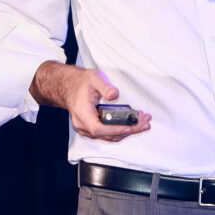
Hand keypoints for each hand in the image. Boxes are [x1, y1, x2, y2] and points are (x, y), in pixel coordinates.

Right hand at [30, 62, 151, 141]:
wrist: (70, 86)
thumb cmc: (81, 83)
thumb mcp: (94, 78)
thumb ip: (105, 86)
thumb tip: (114, 94)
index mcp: (82, 114)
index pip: (99, 129)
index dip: (115, 130)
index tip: (129, 127)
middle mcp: (83, 126)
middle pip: (108, 135)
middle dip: (128, 130)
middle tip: (144, 122)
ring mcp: (87, 129)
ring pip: (109, 136)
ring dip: (127, 130)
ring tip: (142, 122)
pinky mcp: (92, 129)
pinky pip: (108, 133)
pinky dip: (121, 129)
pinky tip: (132, 123)